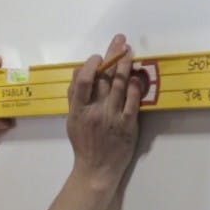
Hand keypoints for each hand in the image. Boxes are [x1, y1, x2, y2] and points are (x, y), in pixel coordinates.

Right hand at [66, 34, 142, 191]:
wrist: (96, 169)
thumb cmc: (83, 144)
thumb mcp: (72, 120)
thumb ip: (74, 97)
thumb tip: (80, 72)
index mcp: (78, 110)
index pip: (82, 81)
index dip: (90, 65)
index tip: (97, 56)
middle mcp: (95, 111)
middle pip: (103, 78)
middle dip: (112, 56)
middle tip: (119, 40)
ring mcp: (112, 117)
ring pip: (119, 85)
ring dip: (125, 66)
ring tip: (129, 52)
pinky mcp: (128, 124)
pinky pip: (133, 101)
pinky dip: (135, 87)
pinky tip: (137, 76)